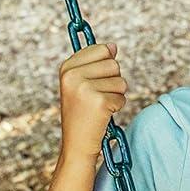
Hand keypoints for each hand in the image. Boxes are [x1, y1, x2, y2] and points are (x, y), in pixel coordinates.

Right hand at [58, 42, 125, 160]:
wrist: (76, 144)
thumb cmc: (81, 113)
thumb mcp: (81, 84)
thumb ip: (95, 63)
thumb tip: (113, 46)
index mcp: (67, 68)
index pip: (101, 49)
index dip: (104, 66)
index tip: (94, 81)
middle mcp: (73, 75)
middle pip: (113, 64)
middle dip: (112, 81)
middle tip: (96, 97)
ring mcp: (85, 88)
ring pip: (121, 81)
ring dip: (115, 95)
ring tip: (99, 106)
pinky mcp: (99, 102)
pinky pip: (122, 97)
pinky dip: (117, 107)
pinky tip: (102, 115)